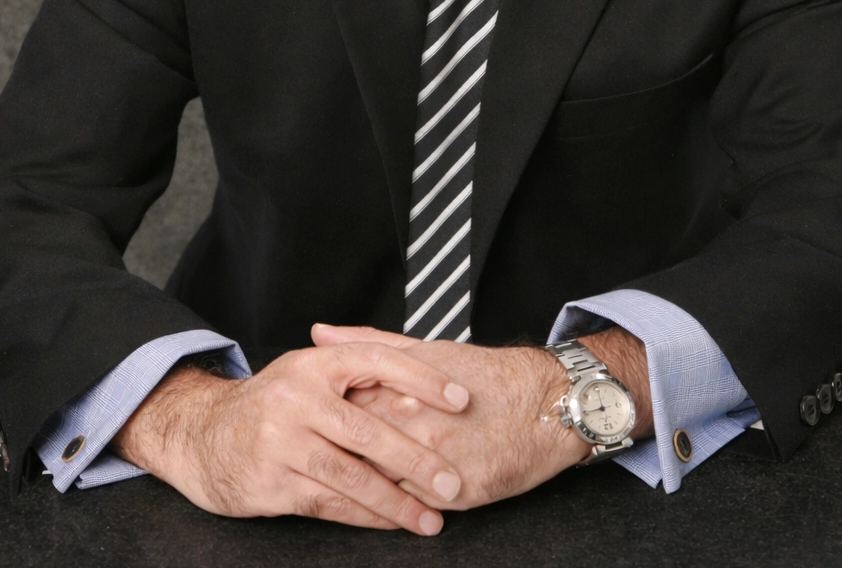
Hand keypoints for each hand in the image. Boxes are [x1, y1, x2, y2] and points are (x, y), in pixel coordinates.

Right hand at [111, 337, 469, 533]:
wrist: (202, 434)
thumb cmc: (272, 402)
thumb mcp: (307, 371)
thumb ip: (357, 363)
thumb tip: (420, 360)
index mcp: (314, 363)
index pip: (377, 361)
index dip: (423, 378)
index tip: (462, 399)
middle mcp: (296, 398)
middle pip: (368, 430)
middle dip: (416, 459)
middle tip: (453, 480)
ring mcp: (280, 442)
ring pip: (350, 476)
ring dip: (395, 501)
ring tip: (431, 517)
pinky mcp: (269, 482)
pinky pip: (327, 503)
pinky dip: (364, 516)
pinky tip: (390, 522)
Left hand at [311, 323, 643, 508]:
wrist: (546, 405)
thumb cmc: (486, 374)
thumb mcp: (427, 349)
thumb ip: (369, 343)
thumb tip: (321, 332)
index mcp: (403, 386)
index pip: (343, 405)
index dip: (315, 416)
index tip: (295, 422)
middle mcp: (417, 422)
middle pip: (354, 446)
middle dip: (325, 455)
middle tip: (298, 459)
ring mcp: (437, 460)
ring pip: (378, 481)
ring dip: (352, 487)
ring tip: (327, 487)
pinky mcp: (459, 492)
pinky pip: (411, 506)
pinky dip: (388, 509)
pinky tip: (372, 509)